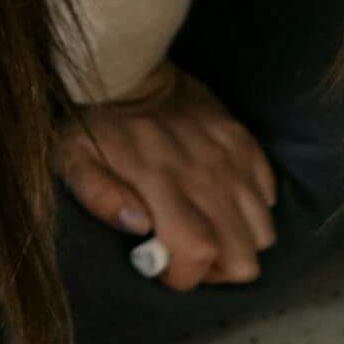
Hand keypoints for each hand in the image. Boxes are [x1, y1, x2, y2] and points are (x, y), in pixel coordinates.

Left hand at [58, 67, 275, 289]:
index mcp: (162, 183)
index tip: (164, 270)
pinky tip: (219, 198)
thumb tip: (138, 226)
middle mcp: (206, 176)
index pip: (198, 253)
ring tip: (208, 228)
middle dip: (217, 270)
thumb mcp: (74, 159)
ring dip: (237, 242)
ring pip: (263, 233)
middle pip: (243, 257)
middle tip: (190, 254)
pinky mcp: (246, 143)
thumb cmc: (94, 123)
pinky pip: (269, 196)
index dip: (185, 277)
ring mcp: (233, 159)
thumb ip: (100, 196)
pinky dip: (249, 208)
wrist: (128, 67)